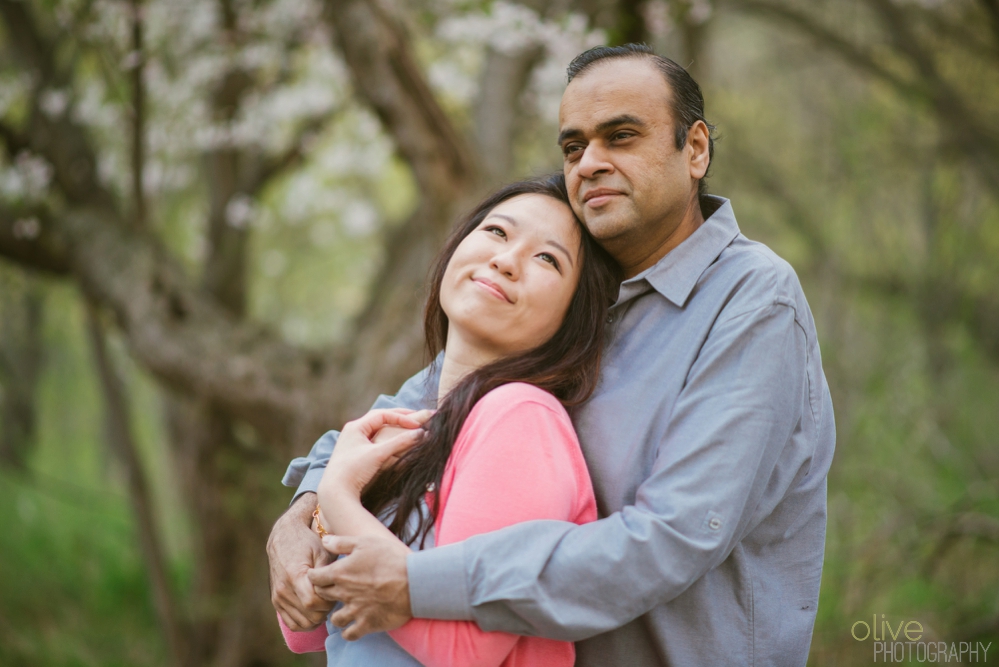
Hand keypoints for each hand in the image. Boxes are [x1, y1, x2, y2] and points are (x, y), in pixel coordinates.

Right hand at [267, 492, 334, 629]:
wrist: (284, 536)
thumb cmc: (307, 542)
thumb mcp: (322, 551)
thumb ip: (328, 572)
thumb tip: (339, 590)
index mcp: (294, 575)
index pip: (313, 603)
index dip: (328, 602)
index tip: (335, 591)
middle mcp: (283, 589)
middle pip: (310, 616)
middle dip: (325, 611)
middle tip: (332, 598)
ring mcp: (278, 597)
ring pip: (302, 624)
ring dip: (317, 618)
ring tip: (325, 604)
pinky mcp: (276, 601)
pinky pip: (292, 624)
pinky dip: (305, 623)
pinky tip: (315, 612)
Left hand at [308, 533, 412, 639]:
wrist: (414, 581)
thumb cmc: (391, 558)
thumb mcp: (366, 542)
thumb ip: (341, 542)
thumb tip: (324, 541)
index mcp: (341, 573)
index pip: (314, 578)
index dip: (314, 576)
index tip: (319, 575)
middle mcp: (344, 593)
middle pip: (322, 596)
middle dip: (323, 593)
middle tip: (331, 590)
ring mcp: (355, 611)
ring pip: (334, 619)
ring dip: (336, 614)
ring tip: (343, 609)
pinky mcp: (367, 624)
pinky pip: (349, 635)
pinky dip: (348, 632)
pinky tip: (352, 626)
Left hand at [320, 409, 430, 497]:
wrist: (335, 493)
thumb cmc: (354, 471)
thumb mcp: (379, 454)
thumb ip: (400, 442)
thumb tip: (422, 433)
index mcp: (355, 427)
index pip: (382, 414)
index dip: (401, 418)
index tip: (417, 426)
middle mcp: (352, 432)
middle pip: (379, 419)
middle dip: (398, 418)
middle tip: (417, 418)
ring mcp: (352, 443)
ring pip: (376, 430)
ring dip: (392, 427)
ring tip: (407, 428)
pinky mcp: (354, 454)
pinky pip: (373, 440)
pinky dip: (386, 438)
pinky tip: (394, 442)